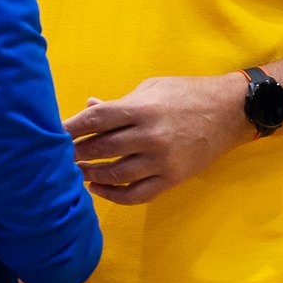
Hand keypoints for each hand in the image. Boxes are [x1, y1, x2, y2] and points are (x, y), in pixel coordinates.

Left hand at [63, 74, 253, 206]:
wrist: (230, 111)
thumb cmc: (187, 94)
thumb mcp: (152, 88)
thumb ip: (119, 103)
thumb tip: (88, 108)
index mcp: (142, 108)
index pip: (96, 119)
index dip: (70, 128)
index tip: (52, 134)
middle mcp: (150, 135)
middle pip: (101, 148)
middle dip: (75, 153)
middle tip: (55, 157)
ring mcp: (161, 159)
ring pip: (115, 173)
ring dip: (90, 174)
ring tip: (74, 173)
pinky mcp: (172, 178)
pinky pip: (136, 193)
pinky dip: (114, 195)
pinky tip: (98, 189)